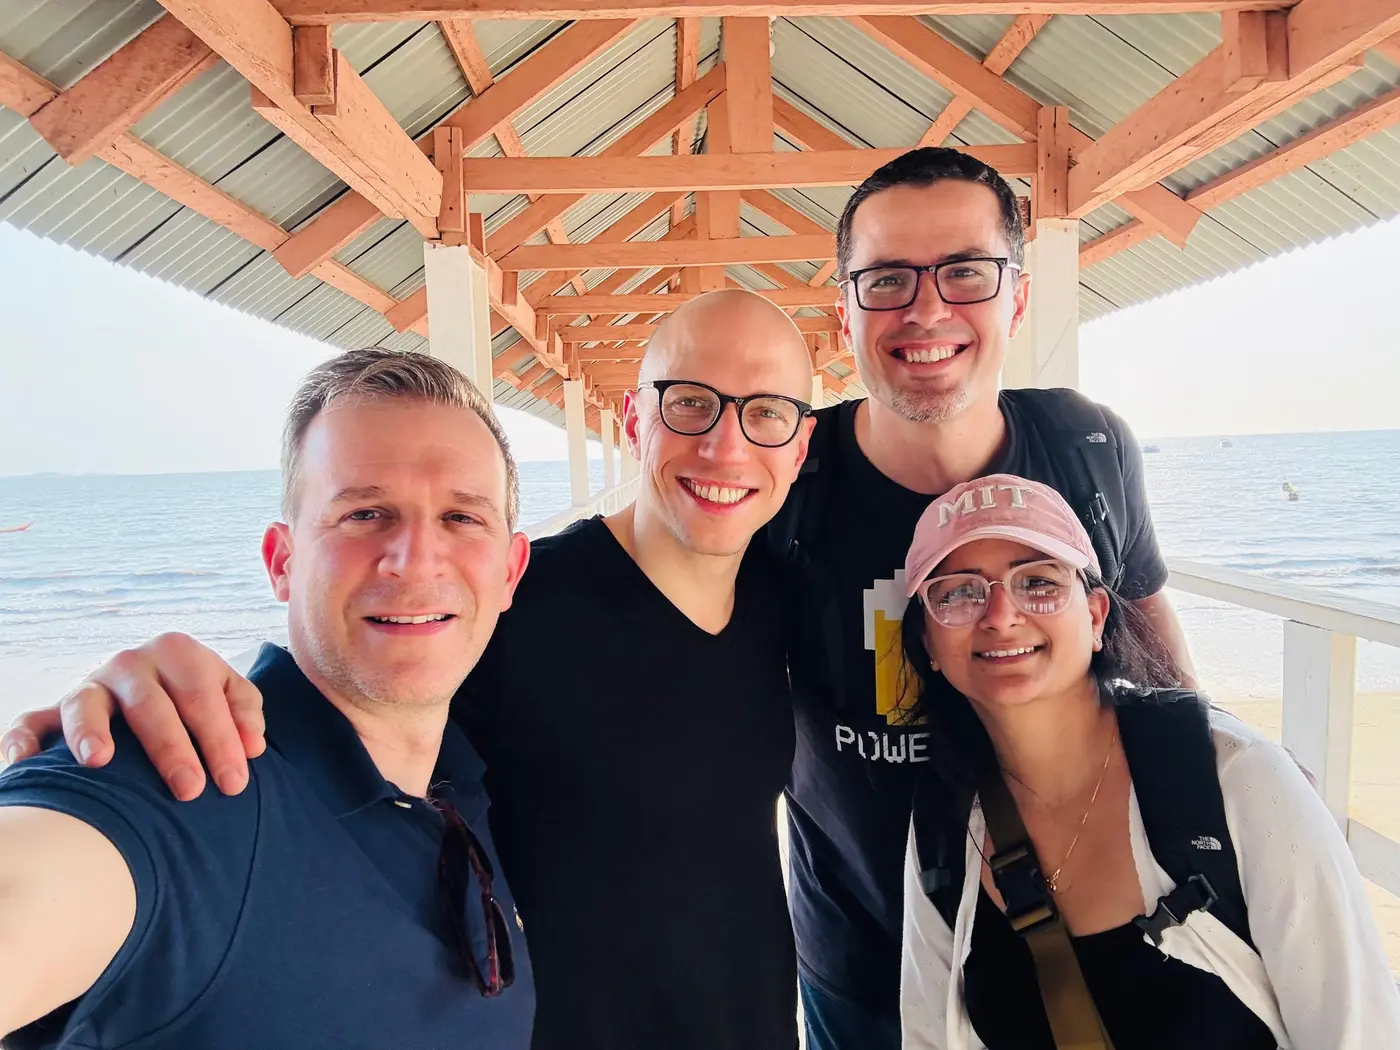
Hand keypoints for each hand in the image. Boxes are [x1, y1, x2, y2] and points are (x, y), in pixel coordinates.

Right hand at [1, 634, 265, 800]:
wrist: (159, 681)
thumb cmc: (200, 698)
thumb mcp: (230, 693)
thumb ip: (245, 714)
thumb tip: (252, 748)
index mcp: (178, 652)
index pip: (202, 696)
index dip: (221, 740)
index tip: (234, 783)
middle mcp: (131, 663)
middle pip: (151, 705)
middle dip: (171, 749)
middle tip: (190, 790)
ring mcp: (90, 685)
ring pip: (85, 703)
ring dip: (89, 730)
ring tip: (98, 761)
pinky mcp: (55, 711)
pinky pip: (31, 722)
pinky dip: (21, 740)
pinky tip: (22, 765)